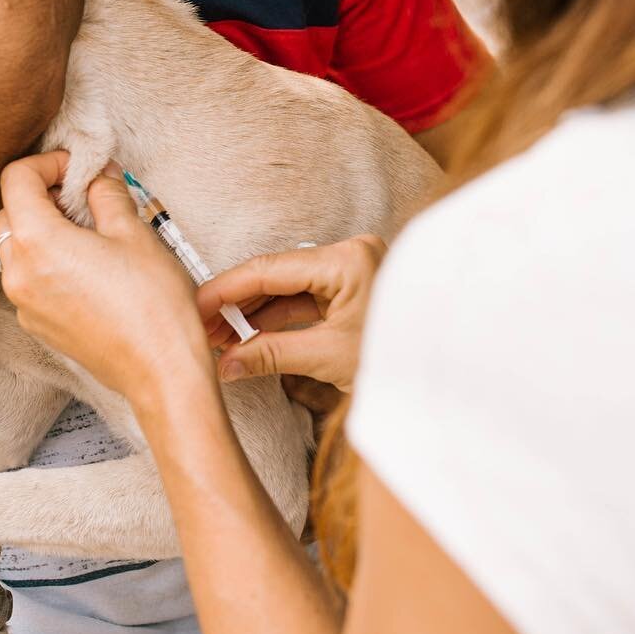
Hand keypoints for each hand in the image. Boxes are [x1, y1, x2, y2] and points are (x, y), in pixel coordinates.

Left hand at [0, 153, 213, 408]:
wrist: (161, 370)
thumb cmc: (153, 303)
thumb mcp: (134, 232)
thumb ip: (107, 194)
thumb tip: (97, 177)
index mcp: (37, 242)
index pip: (16, 178)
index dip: (48, 163)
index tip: (79, 169)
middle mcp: (17, 274)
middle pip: (9, 212)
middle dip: (42, 194)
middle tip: (85, 196)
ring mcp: (23, 304)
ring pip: (14, 247)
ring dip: (42, 227)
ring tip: (88, 231)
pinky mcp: (37, 325)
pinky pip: (27, 279)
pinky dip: (45, 260)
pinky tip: (87, 265)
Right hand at [196, 236, 385, 396]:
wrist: (439, 377)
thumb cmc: (398, 359)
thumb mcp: (327, 357)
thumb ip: (270, 354)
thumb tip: (226, 363)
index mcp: (348, 260)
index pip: (271, 269)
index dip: (226, 289)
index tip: (195, 307)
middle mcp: (349, 256)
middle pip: (275, 275)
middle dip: (236, 304)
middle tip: (201, 328)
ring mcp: (350, 272)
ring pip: (286, 288)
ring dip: (252, 314)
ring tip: (218, 337)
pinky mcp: (350, 290)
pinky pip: (302, 300)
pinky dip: (274, 319)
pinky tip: (247, 337)